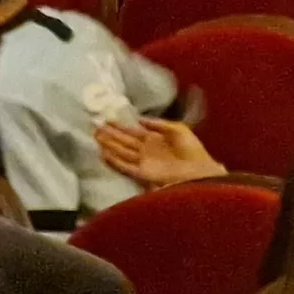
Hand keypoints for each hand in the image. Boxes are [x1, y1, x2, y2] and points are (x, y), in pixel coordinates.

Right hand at [96, 116, 225, 186]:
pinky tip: (103, 154)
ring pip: (121, 152)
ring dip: (108, 145)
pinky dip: (114, 161)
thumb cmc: (191, 149)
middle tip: (94, 127)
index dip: (120, 126)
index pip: (132, 131)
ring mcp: (143, 161)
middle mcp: (145, 150)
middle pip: (123, 141)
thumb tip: (139, 120)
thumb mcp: (177, 129)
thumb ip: (158, 124)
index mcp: (154, 138)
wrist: (198, 170)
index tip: (107, 119)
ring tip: (95, 137)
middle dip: (109, 134)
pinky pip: (125, 166)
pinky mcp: (142, 173)